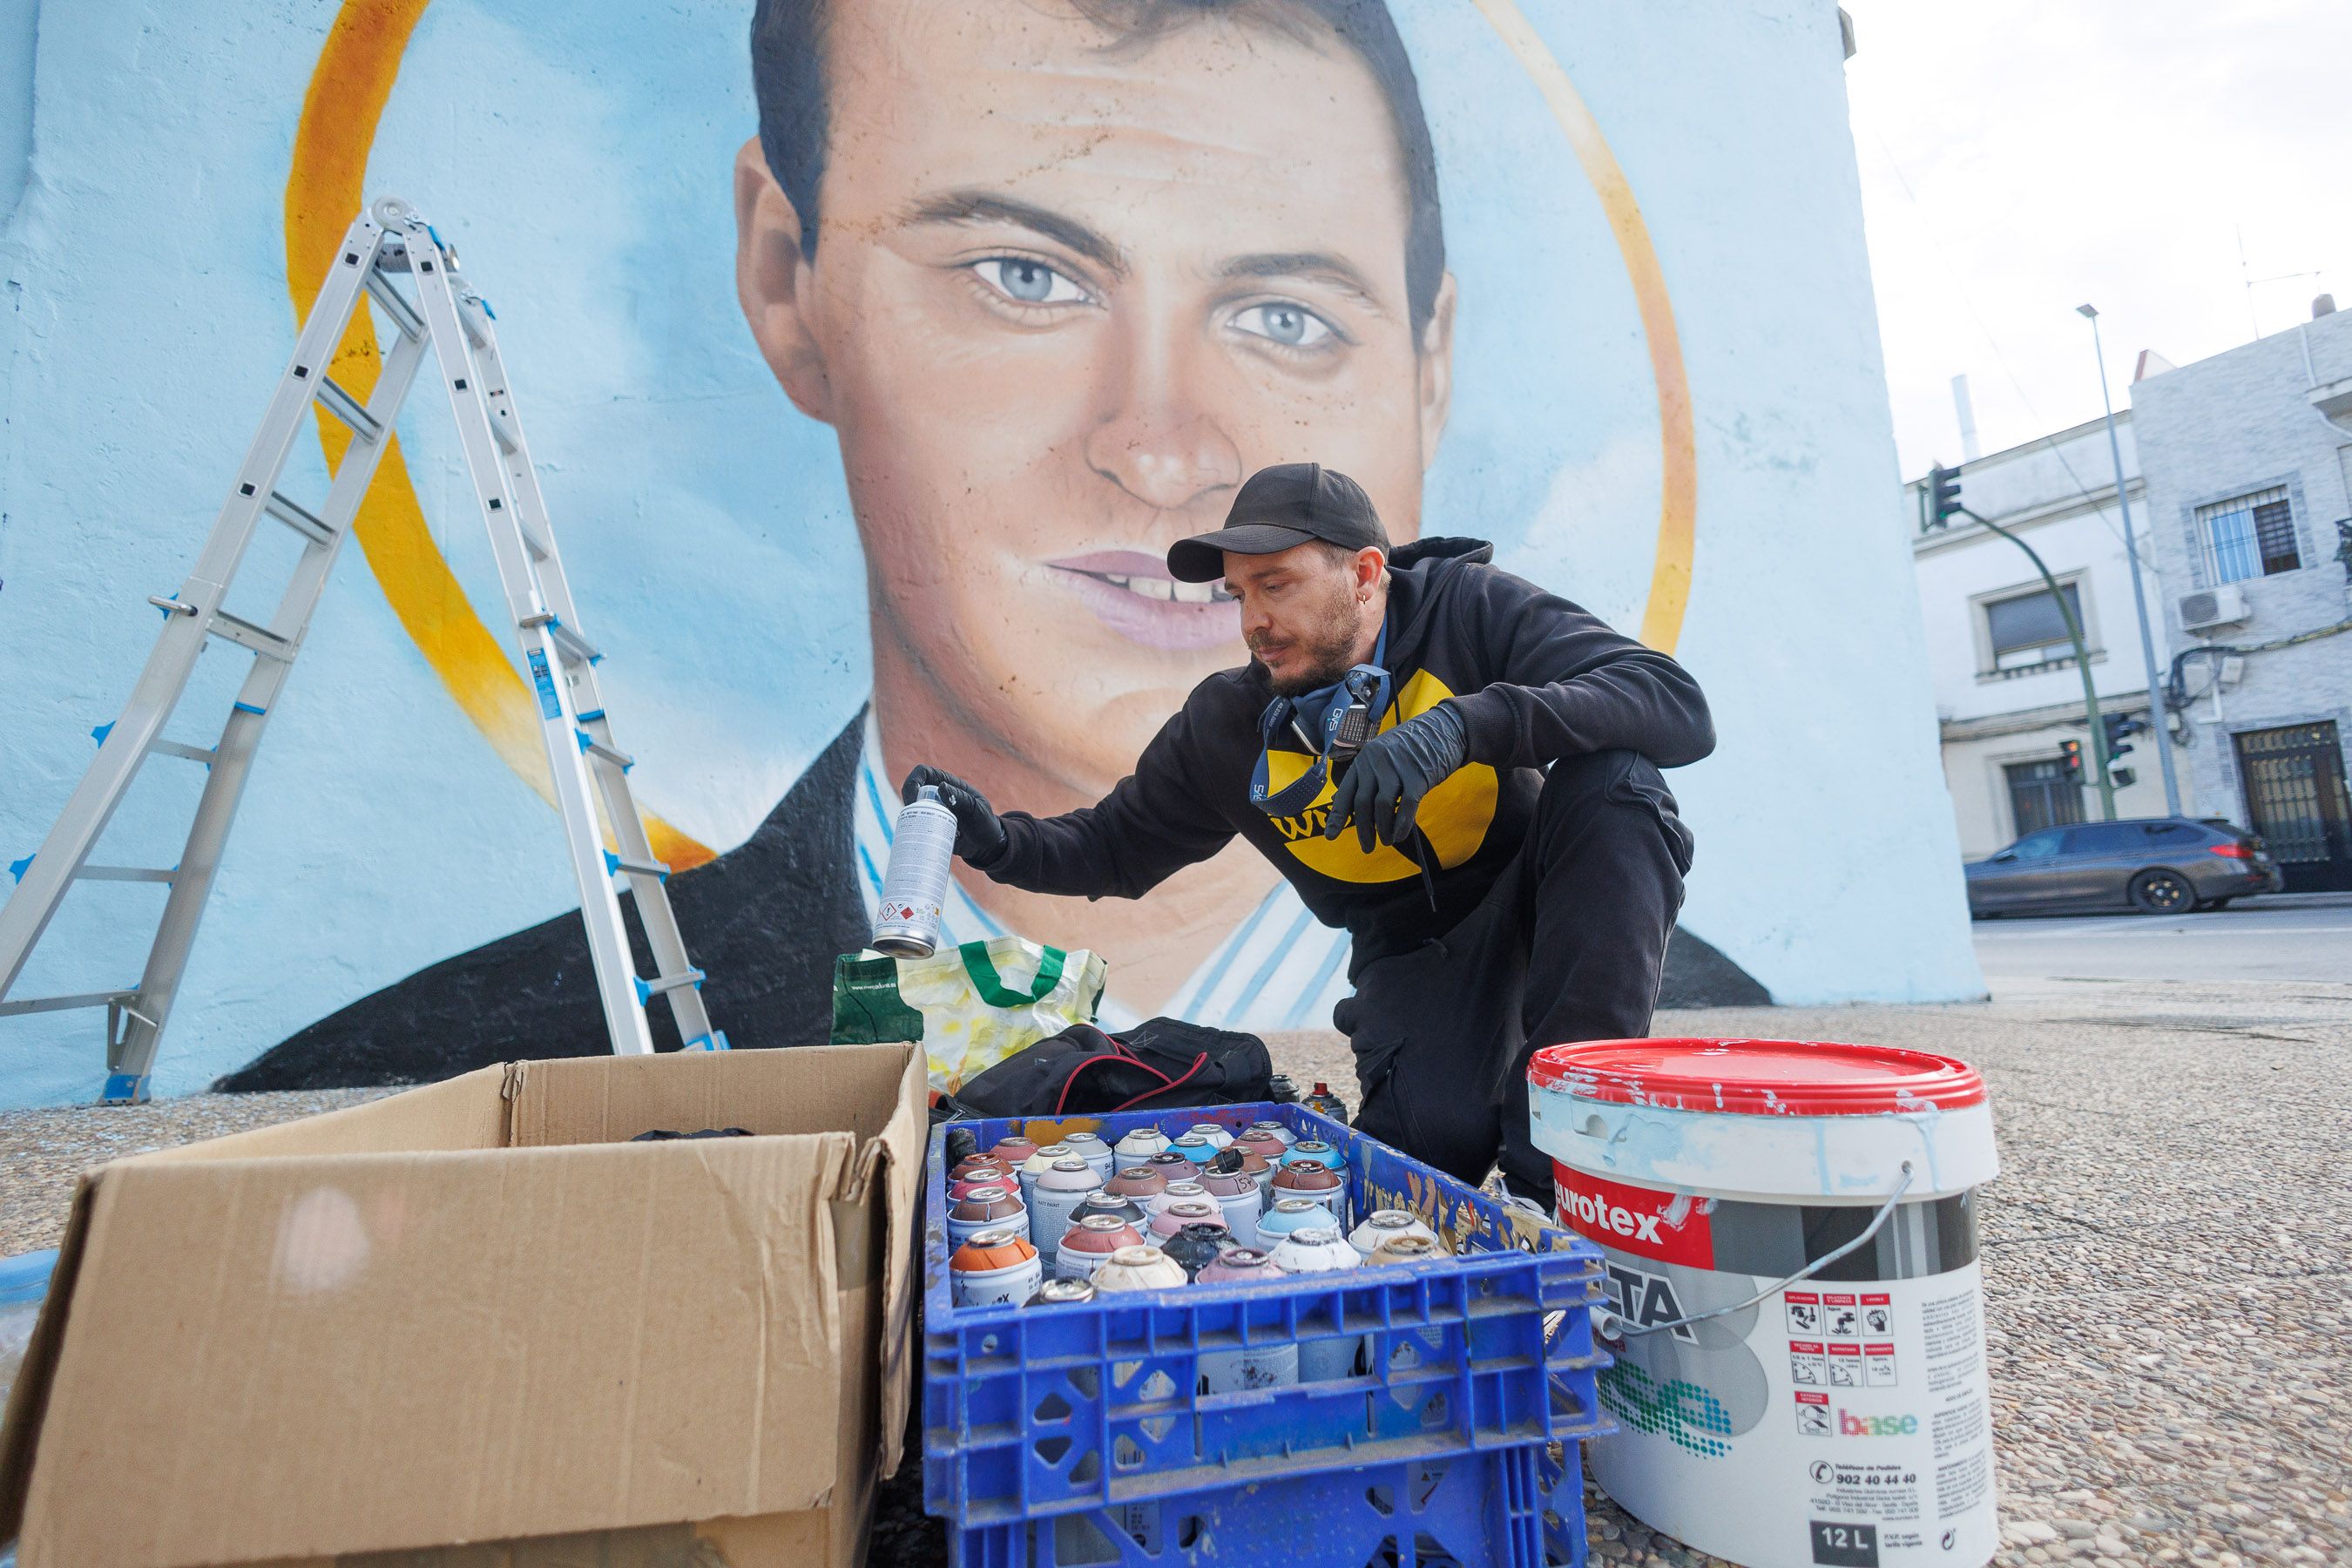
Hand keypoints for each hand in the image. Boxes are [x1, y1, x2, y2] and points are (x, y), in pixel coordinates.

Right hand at [901, 765, 1008, 867]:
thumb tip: (941, 787)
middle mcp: (936, 796)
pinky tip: (919, 841)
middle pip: (912, 792)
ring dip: (911, 821)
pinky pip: (915, 827)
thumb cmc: (985, 823)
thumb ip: (962, 798)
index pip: (923, 773)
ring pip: (911, 811)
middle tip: (917, 821)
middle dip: (909, 806)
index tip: (913, 800)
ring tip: (922, 833)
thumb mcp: (977, 810)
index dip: (913, 781)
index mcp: (948, 784)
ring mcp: (932, 812)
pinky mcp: (930, 827)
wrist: (988, 845)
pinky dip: (913, 833)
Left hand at [1323, 704, 1467, 851]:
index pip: (1346, 791)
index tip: (1330, 836)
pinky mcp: (1417, 775)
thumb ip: (1369, 778)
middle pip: (1363, 802)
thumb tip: (1351, 805)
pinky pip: (1406, 806)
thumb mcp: (1383, 756)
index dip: (1337, 816)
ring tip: (1387, 841)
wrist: (1443, 730)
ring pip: (1382, 806)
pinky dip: (1401, 825)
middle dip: (1364, 829)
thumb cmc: (1411, 748)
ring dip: (1383, 829)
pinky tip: (1400, 835)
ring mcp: (1396, 767)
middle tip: (1367, 847)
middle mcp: (1376, 762)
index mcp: (1364, 759)